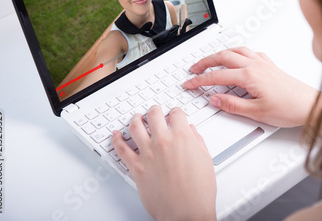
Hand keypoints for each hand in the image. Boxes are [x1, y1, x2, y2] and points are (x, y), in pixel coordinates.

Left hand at [112, 106, 215, 220]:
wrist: (186, 212)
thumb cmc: (198, 191)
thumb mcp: (205, 160)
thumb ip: (197, 141)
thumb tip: (191, 132)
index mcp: (182, 137)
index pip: (176, 113)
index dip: (176, 112)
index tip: (175, 114)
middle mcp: (163, 141)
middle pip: (154, 115)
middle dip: (155, 110)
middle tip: (155, 111)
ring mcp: (147, 153)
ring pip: (135, 126)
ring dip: (135, 119)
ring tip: (136, 118)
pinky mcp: (136, 167)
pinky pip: (121, 149)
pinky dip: (116, 139)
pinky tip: (116, 135)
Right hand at [182, 47, 319, 127]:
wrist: (310, 105)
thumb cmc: (289, 108)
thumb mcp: (257, 112)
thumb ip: (233, 105)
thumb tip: (215, 99)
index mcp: (249, 76)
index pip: (217, 76)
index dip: (200, 80)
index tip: (189, 83)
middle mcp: (255, 65)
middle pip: (223, 57)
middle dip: (205, 62)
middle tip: (194, 69)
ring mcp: (263, 63)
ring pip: (236, 51)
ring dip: (220, 54)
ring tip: (210, 60)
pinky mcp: (270, 65)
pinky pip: (249, 52)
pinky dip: (238, 53)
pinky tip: (238, 58)